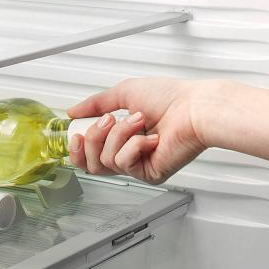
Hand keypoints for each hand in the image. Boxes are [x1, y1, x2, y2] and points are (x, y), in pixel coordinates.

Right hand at [67, 77, 222, 183]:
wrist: (194, 108)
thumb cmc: (171, 98)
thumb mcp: (124, 93)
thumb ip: (96, 103)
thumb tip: (74, 111)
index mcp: (122, 136)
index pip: (89, 153)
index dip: (78, 146)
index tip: (78, 131)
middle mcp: (128, 153)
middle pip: (91, 163)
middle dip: (95, 138)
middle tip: (109, 120)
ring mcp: (138, 165)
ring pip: (106, 161)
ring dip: (119, 135)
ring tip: (139, 121)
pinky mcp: (149, 174)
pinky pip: (124, 163)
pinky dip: (134, 145)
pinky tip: (151, 137)